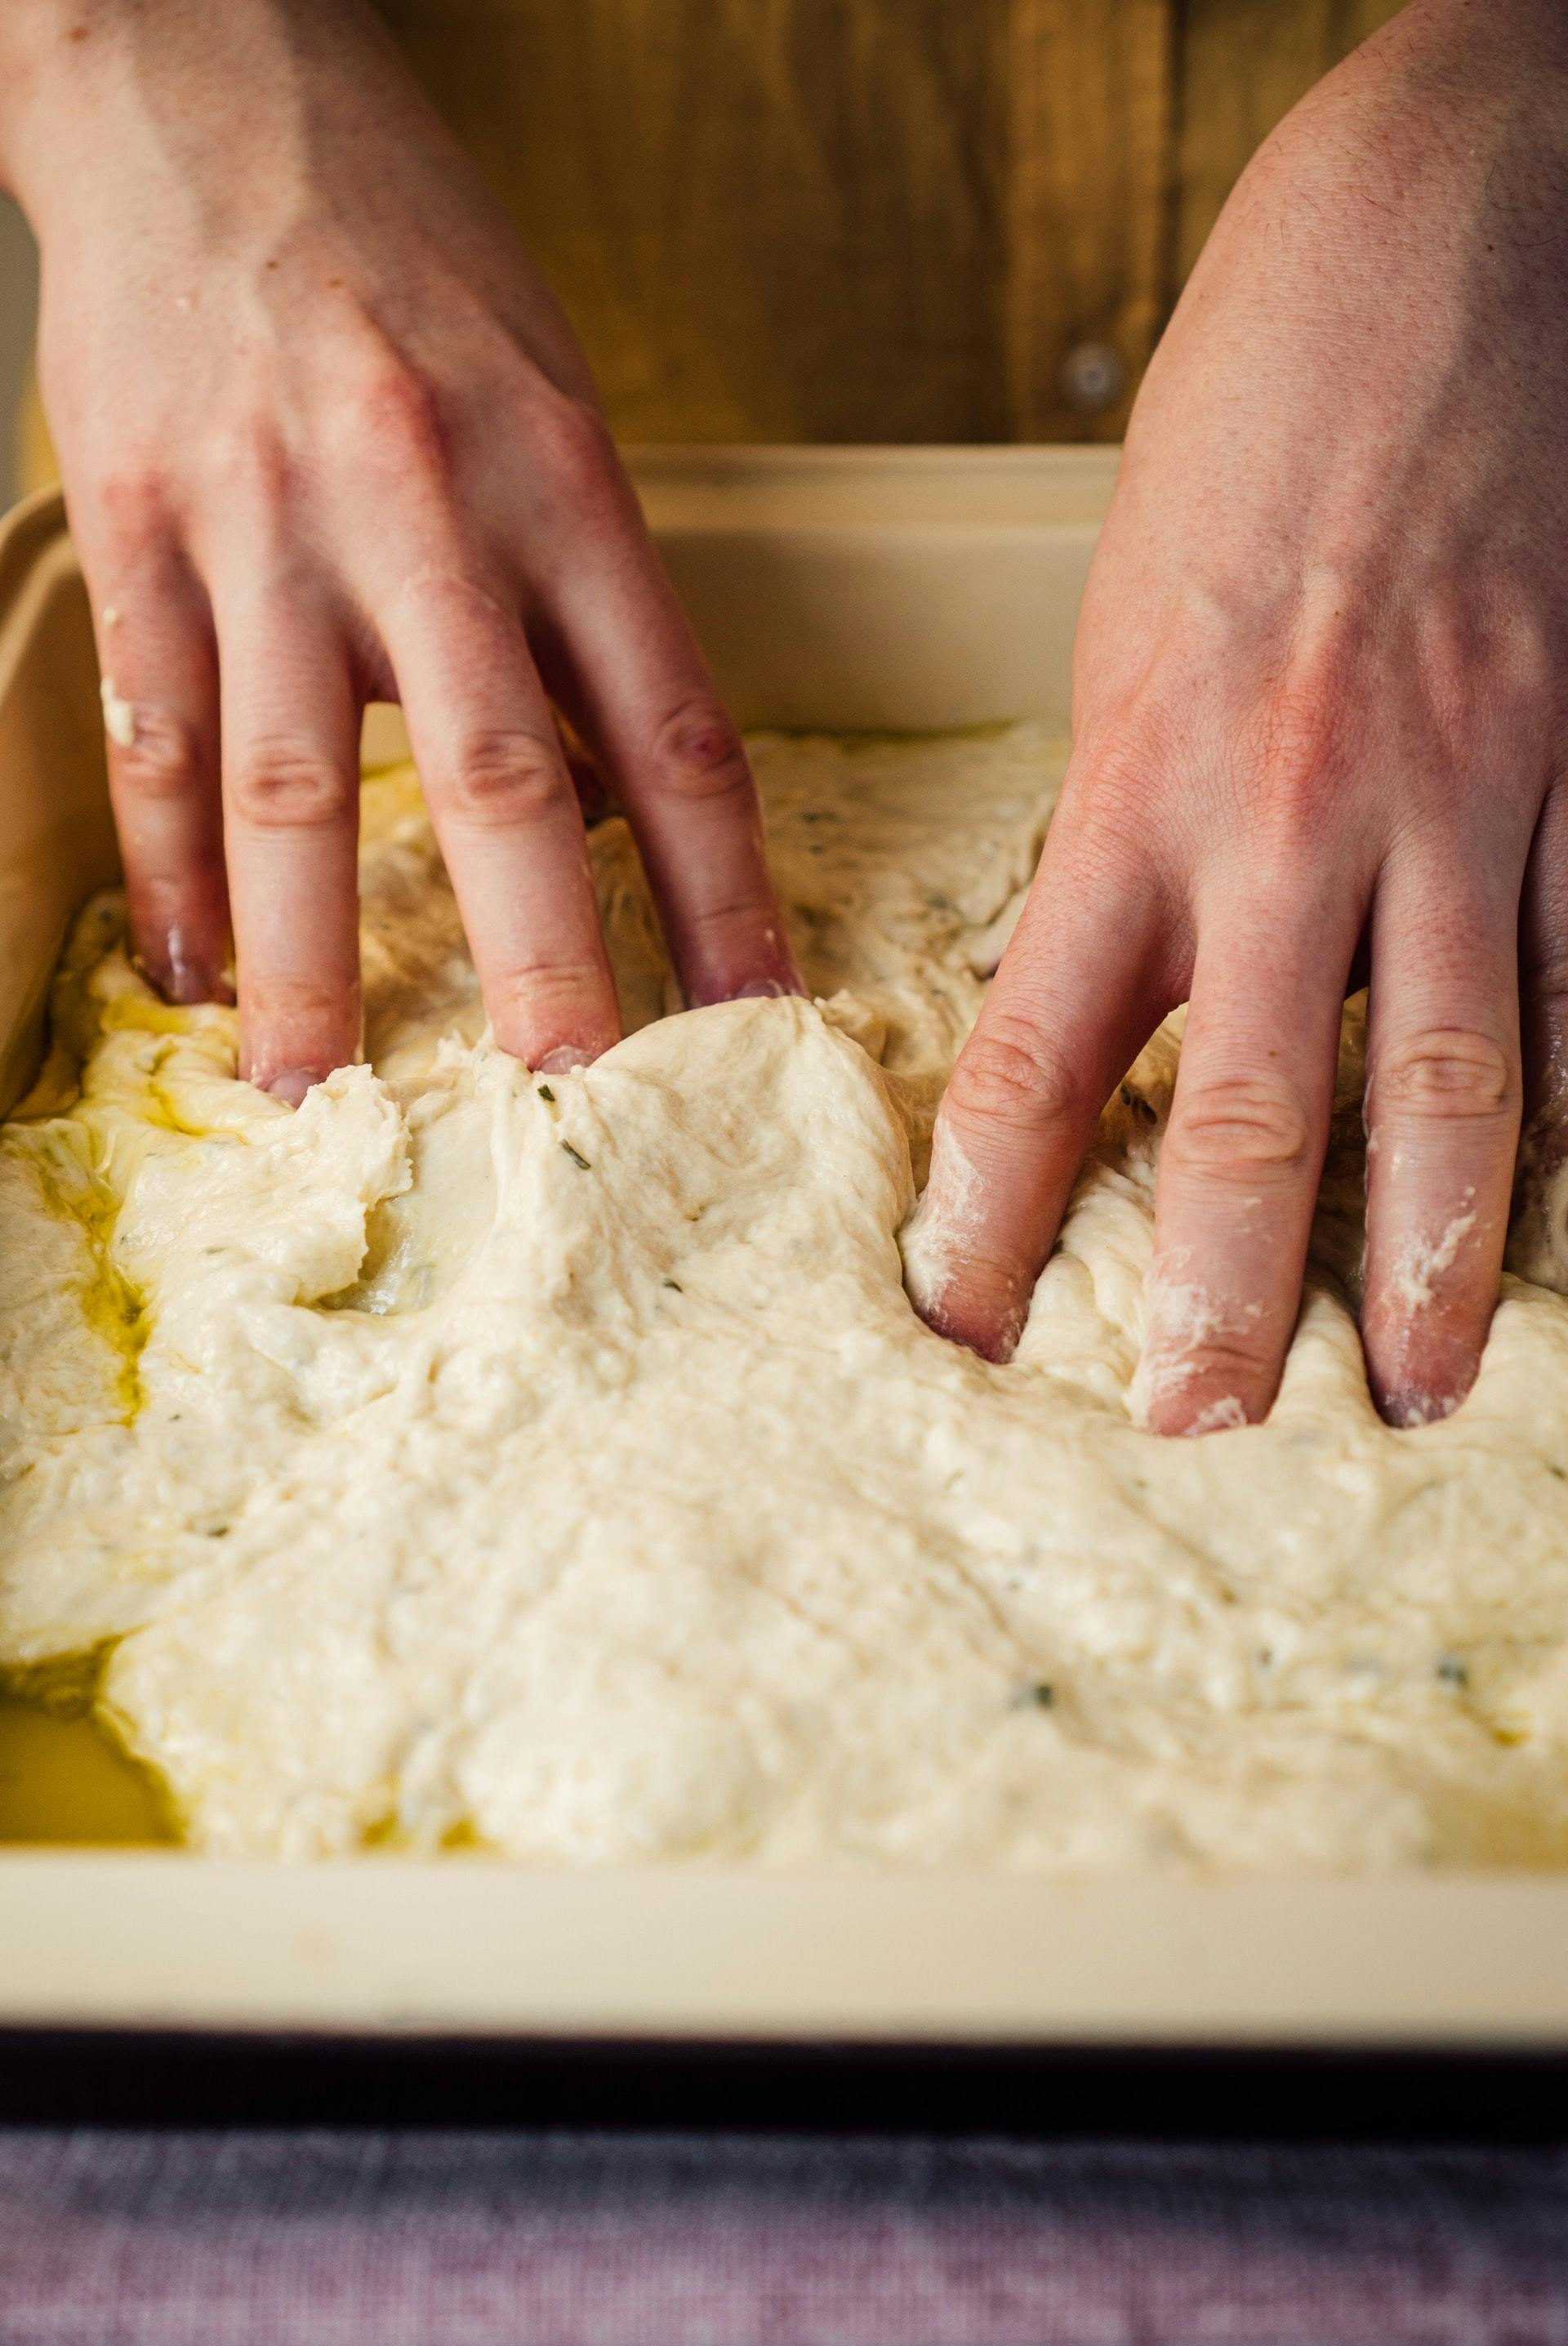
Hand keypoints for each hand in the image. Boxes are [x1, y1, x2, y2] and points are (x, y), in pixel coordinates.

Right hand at [0, 0, 796, 1098]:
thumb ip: (586, 597)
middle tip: (575, 1099)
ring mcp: (267, 520)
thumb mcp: (554, 398)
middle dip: (544, 955)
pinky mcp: (137, 522)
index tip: (759, 1015)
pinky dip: (170, 868)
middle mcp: (424, 508)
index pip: (672, 727)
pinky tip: (190, 970)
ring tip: (318, 1089)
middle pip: (501, 777)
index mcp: (564, 480)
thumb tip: (620, 804)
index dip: (725, 889)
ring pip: (292, 783)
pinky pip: (155, 729)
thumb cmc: (410, 255)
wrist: (208, 78)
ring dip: (312, 957)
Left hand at [907, 0, 1567, 1431]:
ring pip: (1452, 1080)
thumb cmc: (1256, 423)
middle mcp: (1294, 818)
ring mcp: (1462, 802)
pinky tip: (1558, 1202)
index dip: (985, 1214)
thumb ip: (1125, 817)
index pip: (1035, 1055)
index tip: (950, 1327)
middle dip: (1220, 1296)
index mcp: (1139, 779)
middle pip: (1246, 1115)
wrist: (1451, 232)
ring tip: (1419, 1387)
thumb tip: (1111, 988)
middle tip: (1197, 1430)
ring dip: (1436, 1256)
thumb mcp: (1126, 626)